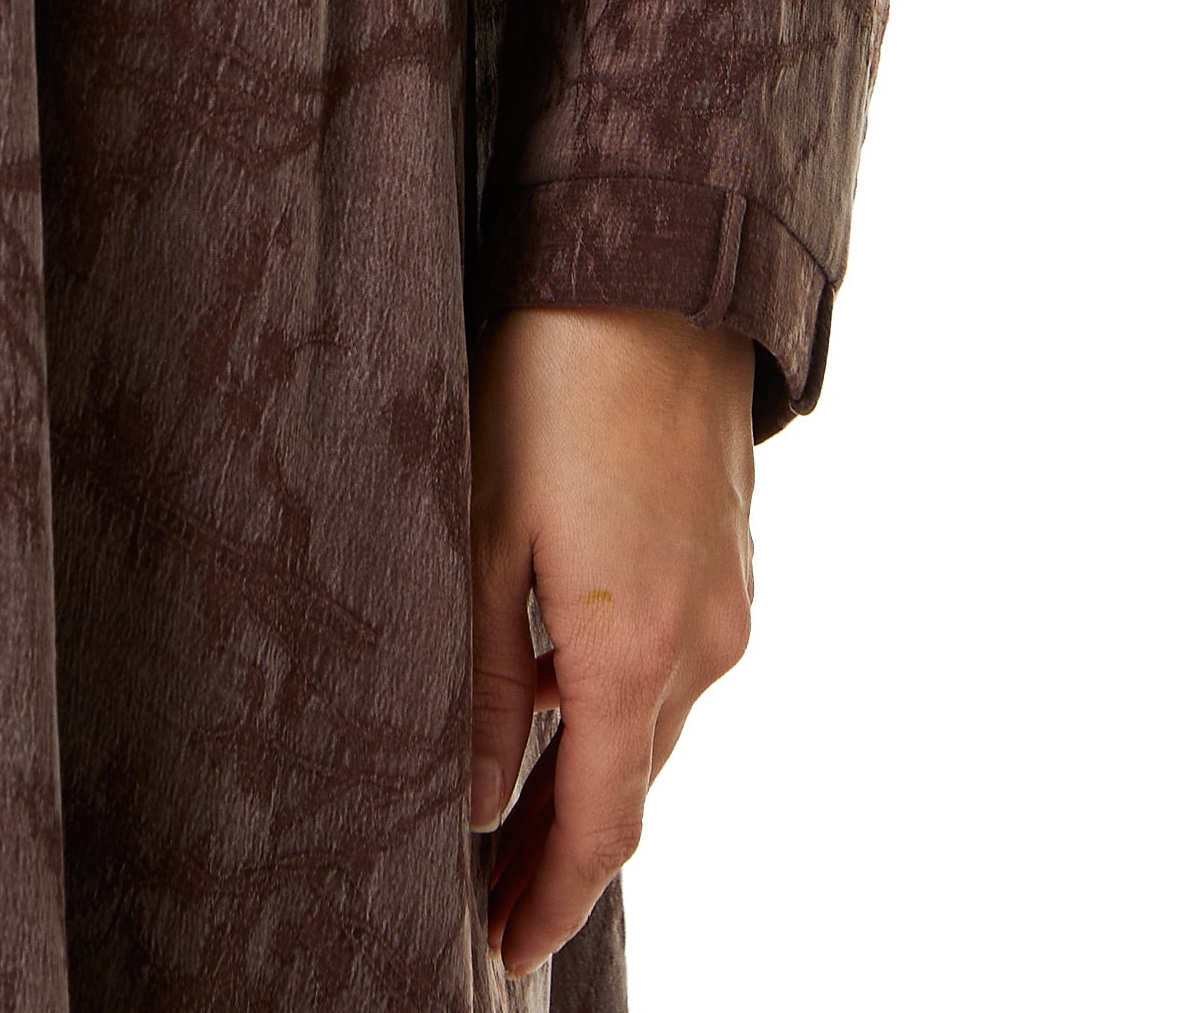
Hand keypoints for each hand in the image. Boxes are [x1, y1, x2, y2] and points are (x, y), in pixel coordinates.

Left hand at [468, 305, 757, 974]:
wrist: (652, 265)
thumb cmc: (546, 378)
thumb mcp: (481, 529)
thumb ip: (486, 679)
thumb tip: (482, 800)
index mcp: (634, 651)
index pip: (603, 827)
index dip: (554, 899)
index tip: (505, 951)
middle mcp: (704, 643)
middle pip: (633, 785)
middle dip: (564, 849)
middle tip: (490, 897)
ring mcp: (729, 598)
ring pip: (655, 721)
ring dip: (594, 773)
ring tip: (513, 810)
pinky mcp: (730, 552)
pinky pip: (674, 660)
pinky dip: (622, 702)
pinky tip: (563, 692)